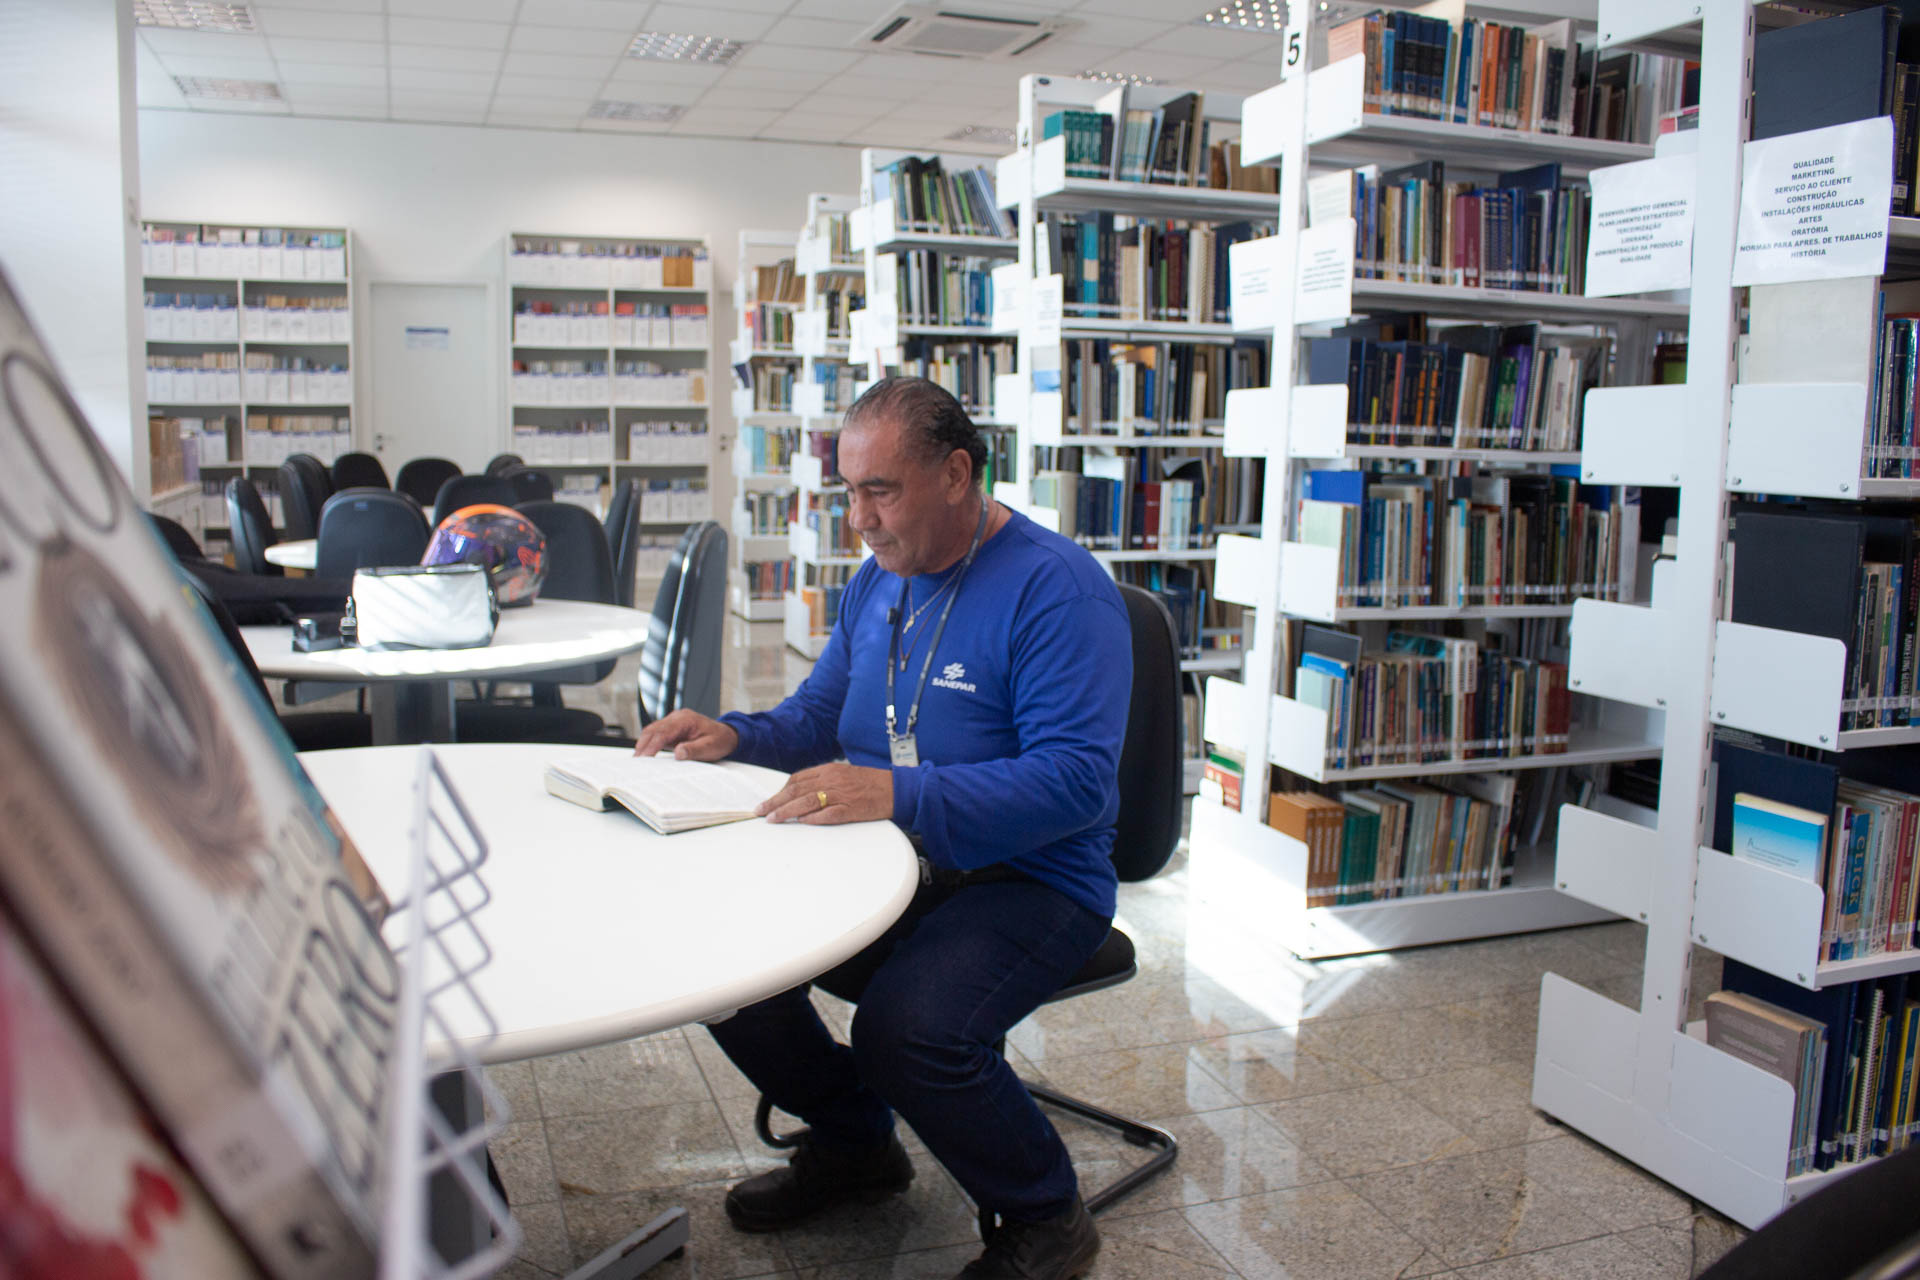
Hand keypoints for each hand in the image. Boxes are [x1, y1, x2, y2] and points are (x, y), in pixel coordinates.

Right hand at [633, 709, 737, 760]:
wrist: (727, 735)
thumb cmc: (720, 740)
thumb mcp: (711, 747)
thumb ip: (694, 750)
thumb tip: (678, 753)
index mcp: (686, 719)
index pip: (664, 731)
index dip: (652, 745)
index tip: (644, 757)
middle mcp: (677, 718)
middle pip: (653, 729)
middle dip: (643, 744)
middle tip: (636, 761)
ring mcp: (674, 722)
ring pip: (652, 731)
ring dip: (644, 744)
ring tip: (638, 760)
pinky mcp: (672, 729)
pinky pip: (657, 735)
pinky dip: (650, 744)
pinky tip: (646, 755)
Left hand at [758, 763, 892, 825]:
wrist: (897, 788)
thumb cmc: (871, 783)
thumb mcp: (844, 775)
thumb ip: (823, 782)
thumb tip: (801, 794)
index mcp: (829, 770)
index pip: (797, 780)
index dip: (780, 791)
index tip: (768, 801)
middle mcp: (832, 780)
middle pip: (796, 790)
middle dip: (775, 801)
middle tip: (761, 811)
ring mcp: (841, 795)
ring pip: (807, 802)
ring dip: (787, 811)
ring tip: (773, 819)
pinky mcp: (851, 809)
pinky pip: (828, 814)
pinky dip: (813, 818)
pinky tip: (801, 822)